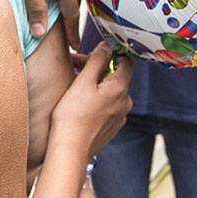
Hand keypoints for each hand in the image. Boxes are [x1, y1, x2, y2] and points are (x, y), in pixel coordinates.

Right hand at [50, 44, 131, 158]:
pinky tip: (79, 103)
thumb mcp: (82, 82)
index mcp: (120, 89)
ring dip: (95, 84)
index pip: (126, 62)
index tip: (92, 55)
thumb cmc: (73, 116)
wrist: (70, 150)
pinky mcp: (112, 127)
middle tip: (74, 67)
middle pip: (116, 76)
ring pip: (111, 92)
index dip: (110, 54)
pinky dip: (96, 100)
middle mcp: (125, 102)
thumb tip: (107, 47)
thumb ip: (96, 61)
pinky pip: (107, 106)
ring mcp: (120, 116)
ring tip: (74, 85)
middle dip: (97, 69)